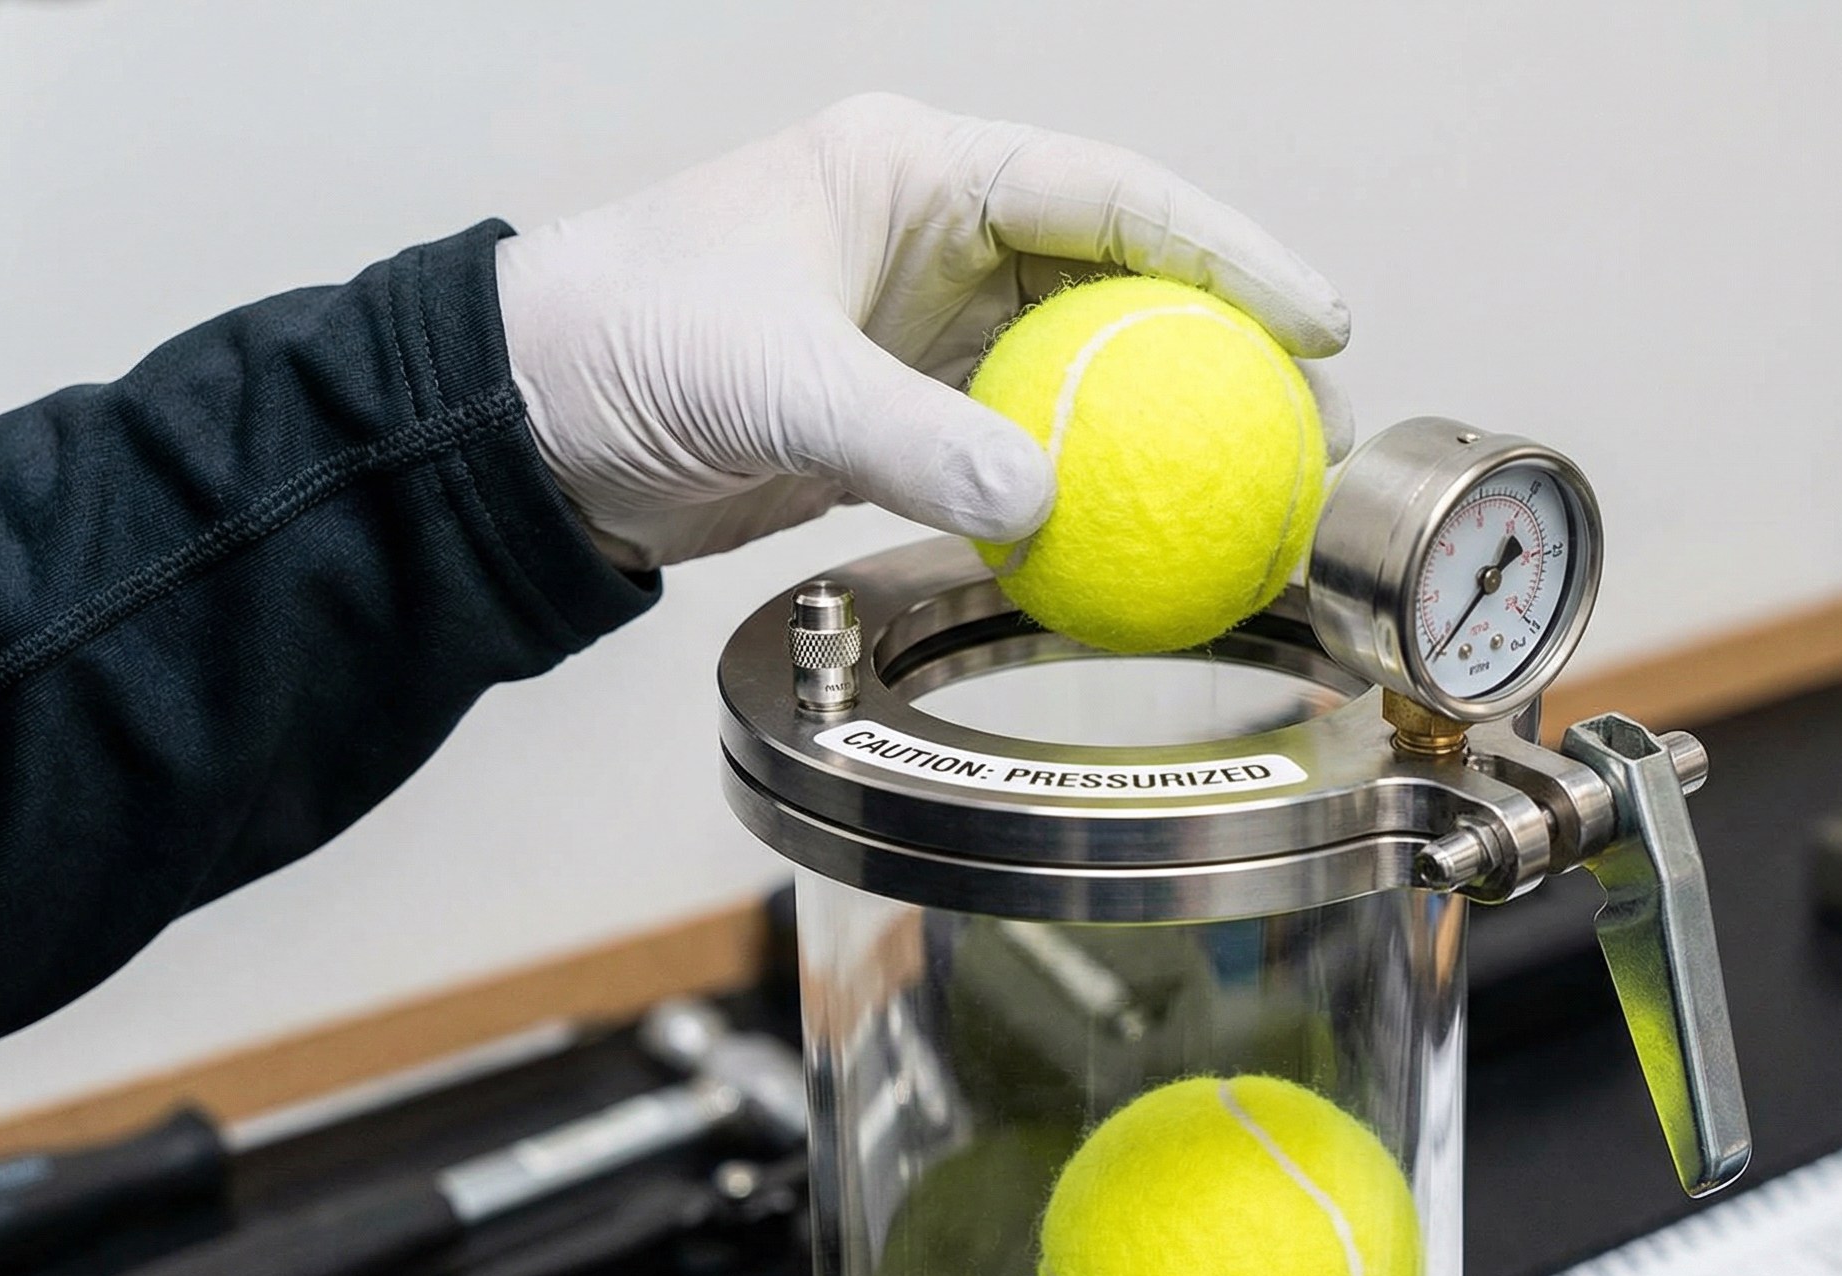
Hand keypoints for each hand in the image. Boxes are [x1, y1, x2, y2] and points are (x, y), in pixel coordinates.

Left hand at [494, 93, 1354, 568]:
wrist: (521, 426)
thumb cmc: (621, 340)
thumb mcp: (772, 376)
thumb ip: (907, 438)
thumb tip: (1043, 499)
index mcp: (918, 169)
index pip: (1113, 195)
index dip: (1231, 253)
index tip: (1320, 318)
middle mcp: (937, 238)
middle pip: (1125, 284)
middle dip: (1229, 352)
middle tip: (1317, 431)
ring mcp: (925, 331)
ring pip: (1086, 374)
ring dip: (1169, 433)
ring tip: (1261, 496)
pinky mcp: (903, 416)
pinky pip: (1025, 449)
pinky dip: (1086, 493)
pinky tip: (1147, 539)